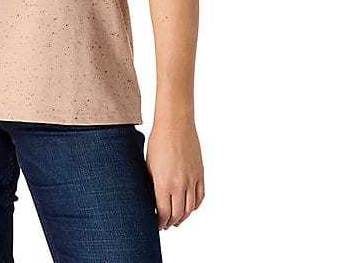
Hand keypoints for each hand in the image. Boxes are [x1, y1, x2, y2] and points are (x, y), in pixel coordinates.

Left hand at [146, 115, 204, 230]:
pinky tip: (189, 208)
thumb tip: (152, 199)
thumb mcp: (149, 165)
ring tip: (177, 219)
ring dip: (184, 217)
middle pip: (178, 214)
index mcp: (163, 183)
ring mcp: (192, 180)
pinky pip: (200, 197)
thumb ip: (152, 184)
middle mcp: (179, 184)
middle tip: (166, 225)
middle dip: (171, 222)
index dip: (160, 222)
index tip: (156, 223)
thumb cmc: (158, 141)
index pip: (163, 213)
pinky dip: (195, 206)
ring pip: (190, 208)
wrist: (175, 124)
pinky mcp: (200, 174)